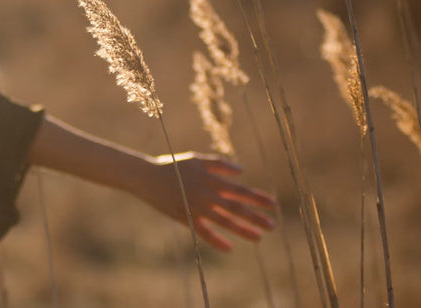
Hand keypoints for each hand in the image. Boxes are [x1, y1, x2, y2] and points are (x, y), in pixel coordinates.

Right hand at [136, 152, 275, 250]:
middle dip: (256, 217)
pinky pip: (203, 232)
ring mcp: (196, 208)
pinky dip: (216, 240)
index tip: (273, 204)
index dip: (257, 198)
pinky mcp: (185, 218)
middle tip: (273, 225)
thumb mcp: (197, 160)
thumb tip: (241, 172)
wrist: (147, 177)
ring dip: (243, 230)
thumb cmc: (173, 165)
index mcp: (211, 179)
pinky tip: (229, 248)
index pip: (239, 191)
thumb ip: (220, 164)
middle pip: (236, 208)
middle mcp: (207, 195)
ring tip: (259, 237)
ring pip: (224, 221)